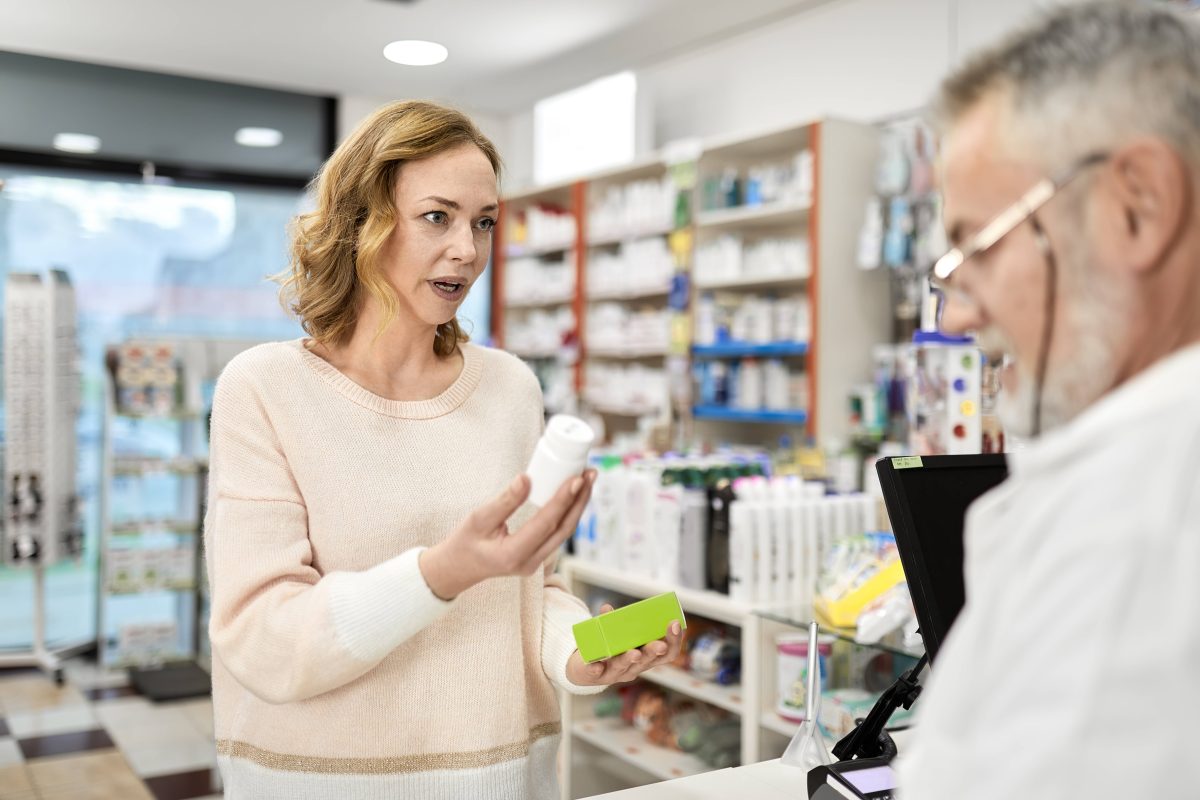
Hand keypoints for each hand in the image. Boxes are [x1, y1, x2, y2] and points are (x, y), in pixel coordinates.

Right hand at [420, 469, 595, 599]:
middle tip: (590, 473)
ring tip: (587, 479)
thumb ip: (504, 501)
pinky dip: (569, 512)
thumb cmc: (465, 543)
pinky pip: (558, 534)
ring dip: (578, 505)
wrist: (459, 568)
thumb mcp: (478, 519)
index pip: (546, 524)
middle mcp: (530, 563)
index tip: (576, 479)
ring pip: (565, 532)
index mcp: (513, 554)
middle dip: (580, 499)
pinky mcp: (538, 558)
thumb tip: (526, 478)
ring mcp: (536, 563)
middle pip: (564, 529)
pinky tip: (574, 495)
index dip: (563, 500)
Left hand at [564, 604, 684, 686]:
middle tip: (660, 645)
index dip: (674, 641)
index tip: (675, 624)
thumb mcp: (618, 637)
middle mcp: (634, 668)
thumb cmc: (608, 651)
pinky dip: (596, 668)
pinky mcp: (595, 675)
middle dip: (654, 652)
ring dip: (629, 659)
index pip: (667, 653)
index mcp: (645, 658)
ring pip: (624, 667)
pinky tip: (596, 665)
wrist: (584, 671)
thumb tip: (607, 607)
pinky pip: (596, 673)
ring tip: (633, 653)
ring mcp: (615, 674)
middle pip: (648, 662)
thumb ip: (614, 622)